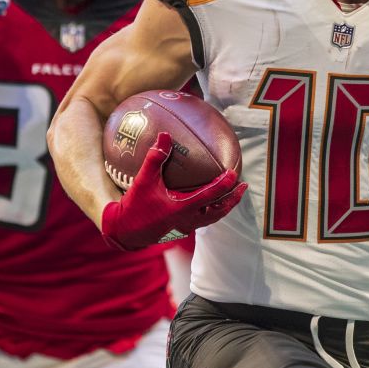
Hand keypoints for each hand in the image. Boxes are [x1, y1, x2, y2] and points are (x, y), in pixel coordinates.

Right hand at [101, 132, 247, 250]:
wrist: (124, 231)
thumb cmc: (134, 206)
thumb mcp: (143, 180)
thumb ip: (155, 158)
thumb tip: (166, 135)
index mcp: (183, 208)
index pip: (211, 195)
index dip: (224, 185)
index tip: (235, 174)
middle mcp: (189, 219)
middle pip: (219, 211)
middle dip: (233, 199)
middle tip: (243, 186)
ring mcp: (186, 226)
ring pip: (213, 217)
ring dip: (225, 206)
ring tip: (233, 195)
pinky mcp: (180, 228)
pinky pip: (203, 219)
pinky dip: (211, 210)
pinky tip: (209, 202)